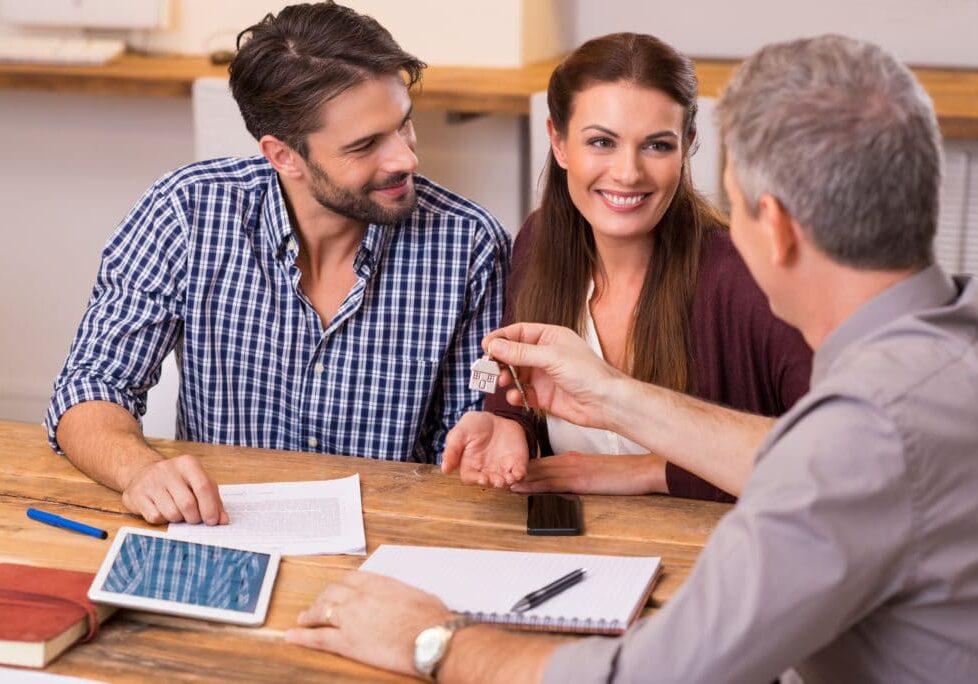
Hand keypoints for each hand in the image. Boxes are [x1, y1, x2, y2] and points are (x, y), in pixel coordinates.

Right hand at [121, 454, 228, 524]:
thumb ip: (213, 499)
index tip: (213, 521)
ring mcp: (150, 482)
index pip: (203, 486)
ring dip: (178, 519)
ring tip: (177, 512)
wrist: (142, 473)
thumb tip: (223, 520)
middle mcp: (168, 470)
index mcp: (188, 464)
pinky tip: (162, 511)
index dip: (210, 507)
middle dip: (194, 518)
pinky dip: (163, 520)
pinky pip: (155, 518)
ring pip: (172, 513)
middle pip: (188, 504)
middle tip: (194, 519)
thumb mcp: (197, 482)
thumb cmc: (177, 481)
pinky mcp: (137, 495)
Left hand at [285, 572, 452, 675]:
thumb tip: (409, 602)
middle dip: (324, 598)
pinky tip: (292, 636)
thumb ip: (405, 597)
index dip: (341, 585)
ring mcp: (350, 617)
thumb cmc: (432, 619)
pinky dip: (302, 636)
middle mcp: (360, 596)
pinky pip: (318, 637)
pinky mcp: (346, 641)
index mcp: (379, 583)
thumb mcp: (419, 597)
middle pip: (332, 592)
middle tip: (319, 604)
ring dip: (311, 614)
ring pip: (322, 611)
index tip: (338, 589)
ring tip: (303, 619)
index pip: (351, 578)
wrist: (431, 636)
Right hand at [442, 411, 529, 487]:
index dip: (476, 480)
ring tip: (510, 478)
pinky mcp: (517, 462)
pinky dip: (520, 475)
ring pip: (505, 481)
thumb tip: (444, 469)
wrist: (494, 417)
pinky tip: (519, 473)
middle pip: (490, 482)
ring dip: (508, 482)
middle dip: (495, 483)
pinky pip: (519, 472)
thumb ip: (452, 450)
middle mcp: (486, 471)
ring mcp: (502, 468)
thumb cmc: (473, 426)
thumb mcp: (459, 433)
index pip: (471, 478)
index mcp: (470, 466)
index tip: (482, 479)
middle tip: (499, 480)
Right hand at [485, 323, 622, 430]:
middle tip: (487, 368)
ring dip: (505, 378)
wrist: (606, 403)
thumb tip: (495, 345)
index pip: (518, 333)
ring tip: (502, 383)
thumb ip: (521, 352)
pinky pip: (522, 394)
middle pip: (513, 354)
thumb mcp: (551, 357)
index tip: (486, 347)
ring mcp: (544, 376)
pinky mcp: (544, 396)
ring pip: (515, 374)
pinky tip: (516, 397)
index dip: (501, 338)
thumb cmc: (588, 373)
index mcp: (550, 337)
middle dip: (499, 360)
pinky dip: (516, 395)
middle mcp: (545, 355)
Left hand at [510, 452, 667, 494]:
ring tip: (495, 480)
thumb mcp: (593, 470)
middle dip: (511, 470)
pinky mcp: (578, 480)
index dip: (519, 466)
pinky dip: (532, 484)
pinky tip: (518, 486)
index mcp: (570, 458)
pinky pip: (550, 482)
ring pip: (537, 472)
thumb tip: (559, 480)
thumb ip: (575, 472)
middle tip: (490, 474)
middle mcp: (567, 461)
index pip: (538, 462)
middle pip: (533, 465)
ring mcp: (572, 470)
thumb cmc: (621, 472)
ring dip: (516, 477)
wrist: (641, 471)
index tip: (500, 470)